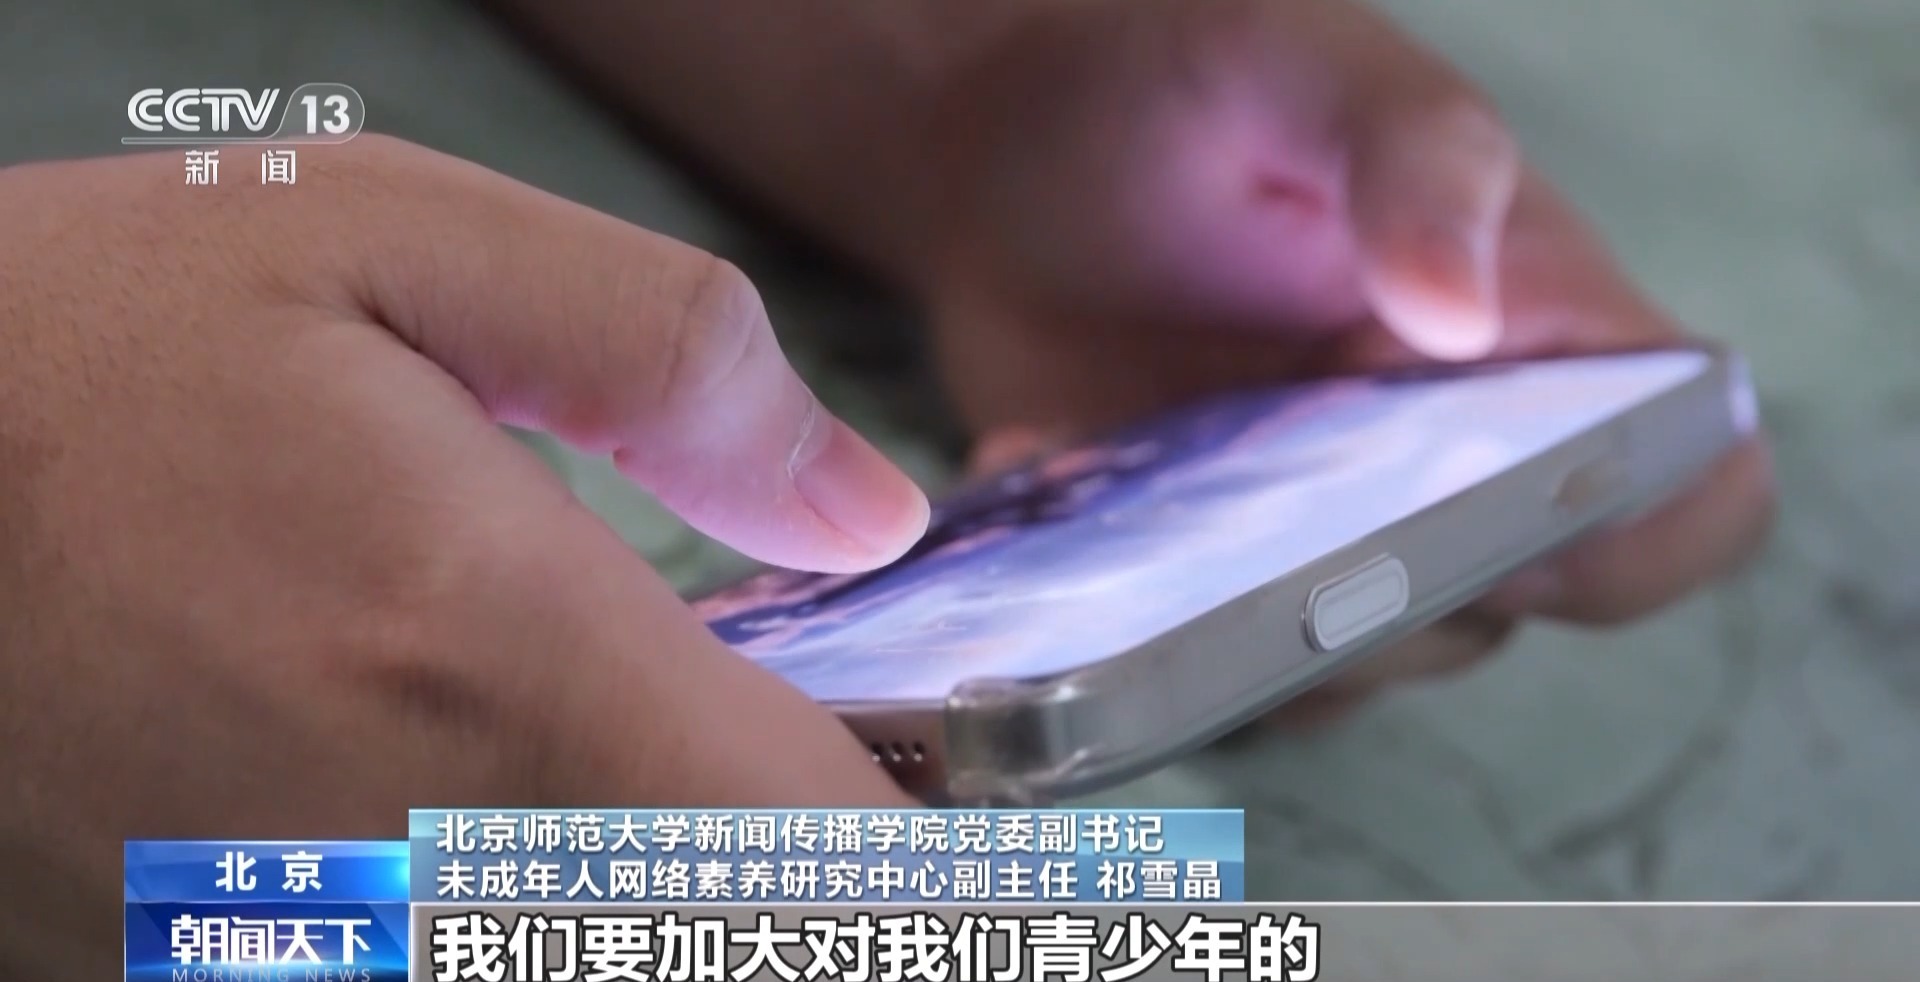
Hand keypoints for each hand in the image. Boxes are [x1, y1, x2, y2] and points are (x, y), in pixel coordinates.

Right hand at [0, 137, 927, 974]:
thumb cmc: (78, 349)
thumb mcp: (380, 239)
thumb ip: (666, 360)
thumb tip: (863, 501)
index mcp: (501, 660)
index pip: (839, 854)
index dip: (944, 839)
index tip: (964, 782)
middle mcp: (420, 857)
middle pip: (736, 926)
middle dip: (807, 852)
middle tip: (790, 741)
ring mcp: (317, 940)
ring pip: (601, 942)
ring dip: (669, 869)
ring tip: (633, 745)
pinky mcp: (224, 958)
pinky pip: (461, 947)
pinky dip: (526, 889)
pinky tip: (489, 782)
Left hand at [914, 0, 1774, 721]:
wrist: (1006, 139)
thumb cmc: (1185, 81)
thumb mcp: (1307, 69)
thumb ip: (1417, 159)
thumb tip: (1469, 319)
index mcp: (1543, 338)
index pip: (1690, 489)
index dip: (1641, 541)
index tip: (1509, 515)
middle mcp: (1461, 458)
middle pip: (1508, 611)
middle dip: (1398, 596)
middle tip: (1266, 511)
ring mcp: (1332, 530)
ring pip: (1363, 666)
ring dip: (1266, 630)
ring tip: (1152, 512)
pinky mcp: (1209, 573)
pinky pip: (1225, 671)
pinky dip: (1162, 634)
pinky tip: (1081, 526)